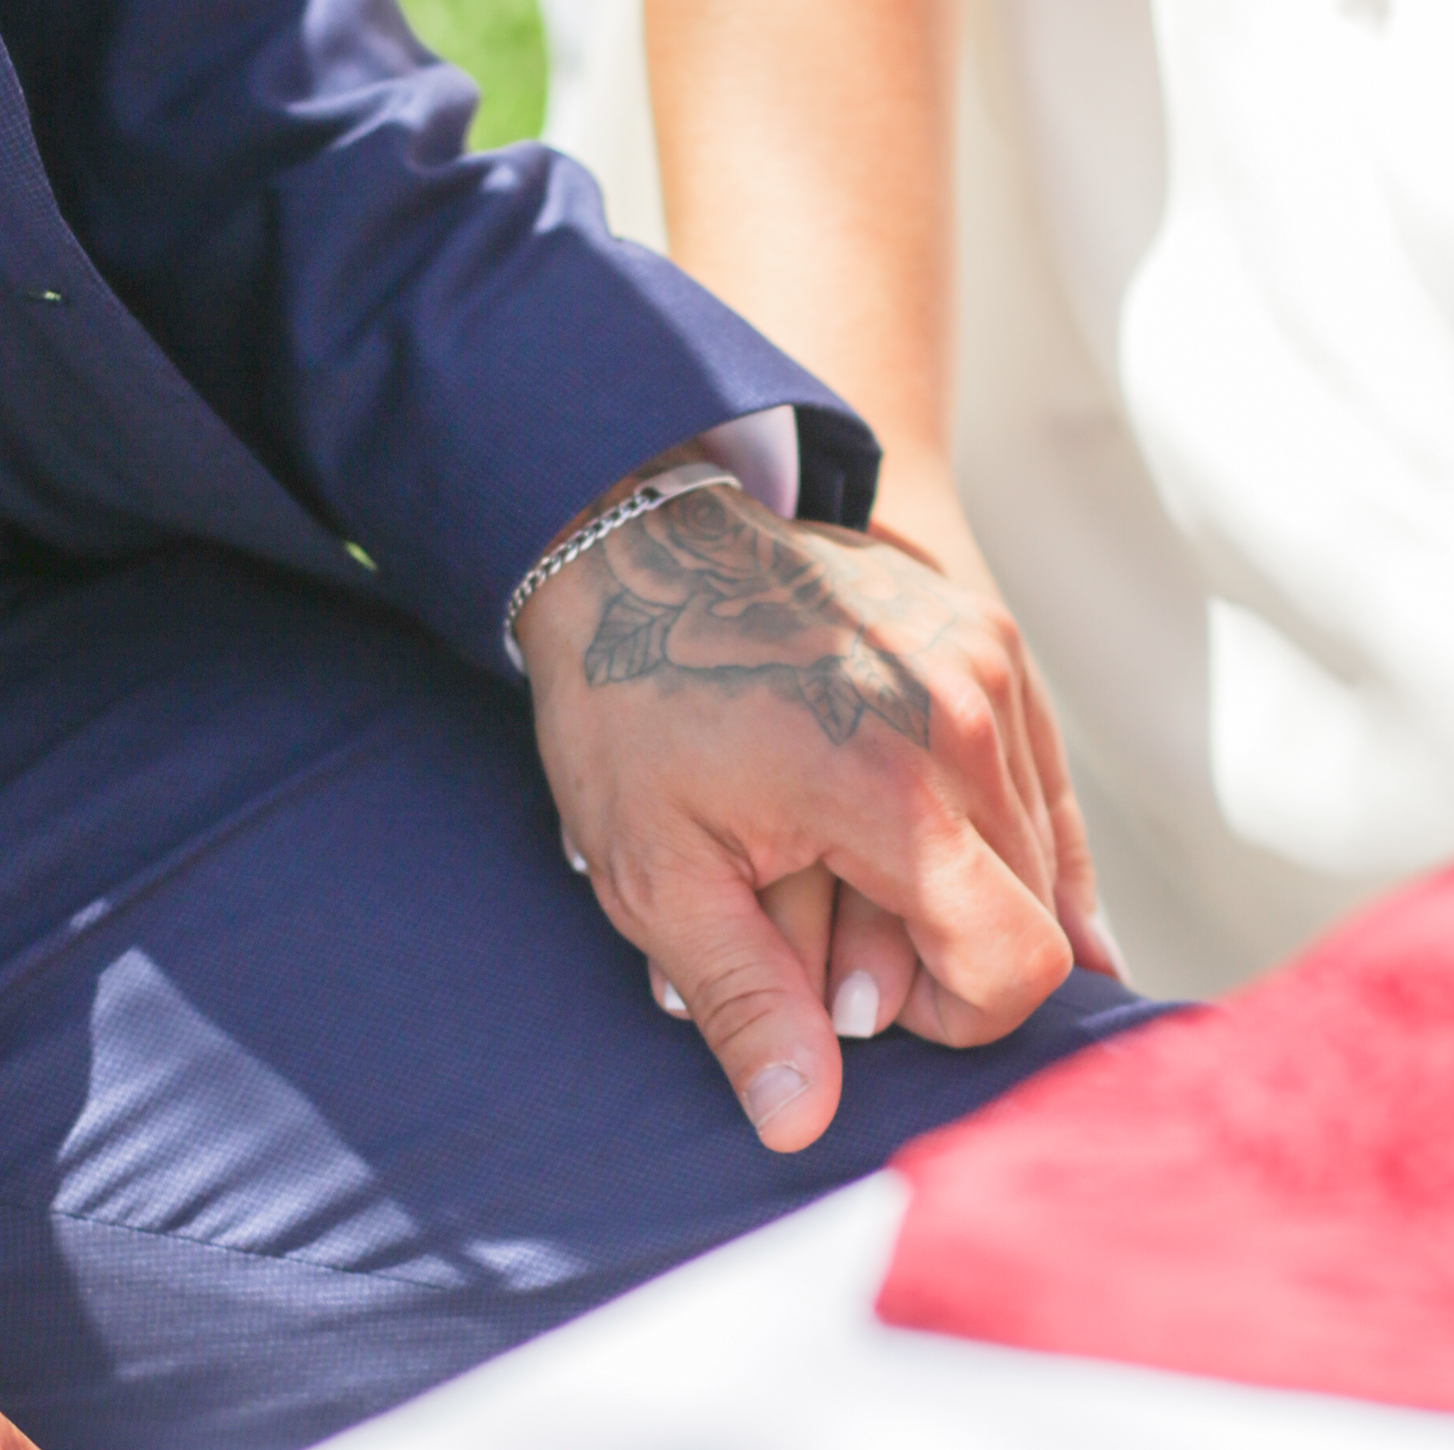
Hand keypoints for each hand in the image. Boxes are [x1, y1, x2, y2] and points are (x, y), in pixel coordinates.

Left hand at [517, 477, 1114, 1151]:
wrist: (636, 544)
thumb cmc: (632, 705)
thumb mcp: (658, 871)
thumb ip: (747, 1003)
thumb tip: (803, 1124)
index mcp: (900, 786)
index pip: (1018, 962)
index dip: (958, 1019)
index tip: (866, 1009)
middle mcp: (969, 716)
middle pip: (1029, 909)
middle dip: (941, 958)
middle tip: (831, 948)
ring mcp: (988, 661)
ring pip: (1036, 842)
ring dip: (961, 886)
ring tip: (847, 877)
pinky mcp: (987, 632)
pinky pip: (1034, 768)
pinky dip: (990, 825)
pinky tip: (923, 846)